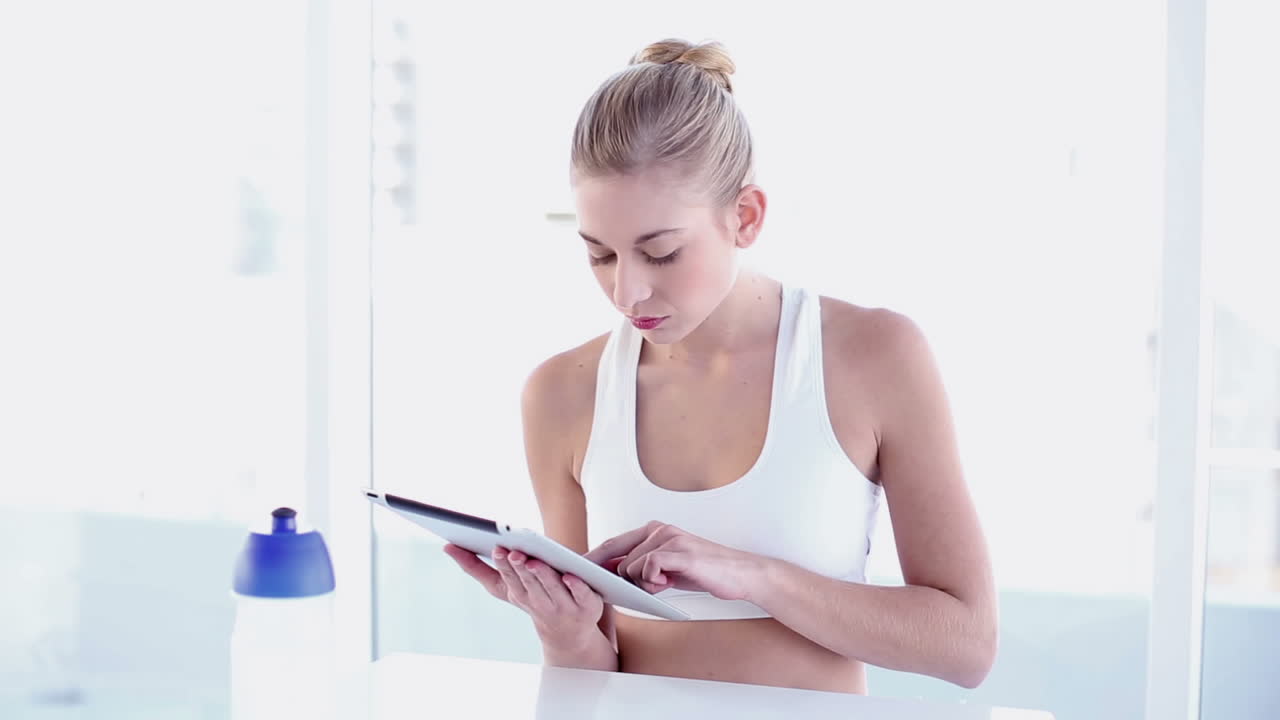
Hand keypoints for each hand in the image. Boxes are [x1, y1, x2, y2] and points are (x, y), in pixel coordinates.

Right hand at [443, 544, 603, 646]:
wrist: (568, 632)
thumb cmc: (533, 598)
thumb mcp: (504, 586)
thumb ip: (476, 567)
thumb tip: (447, 546)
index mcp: (519, 594)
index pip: (509, 578)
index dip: (504, 564)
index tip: (498, 549)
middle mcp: (539, 602)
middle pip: (528, 582)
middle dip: (520, 567)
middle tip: (513, 551)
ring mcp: (563, 606)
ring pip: (551, 588)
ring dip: (542, 575)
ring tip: (535, 560)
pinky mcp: (587, 606)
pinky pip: (581, 594)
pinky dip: (575, 585)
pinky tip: (569, 574)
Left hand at [584, 521, 762, 601]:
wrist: (739, 574)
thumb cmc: (704, 572)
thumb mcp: (668, 570)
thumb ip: (643, 569)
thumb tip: (615, 577)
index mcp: (655, 530)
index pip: (614, 543)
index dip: (594, 557)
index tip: (578, 569)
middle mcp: (659, 530)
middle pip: (617, 555)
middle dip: (617, 576)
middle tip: (624, 585)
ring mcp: (669, 539)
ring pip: (631, 566)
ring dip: (643, 583)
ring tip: (666, 583)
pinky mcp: (678, 552)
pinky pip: (648, 568)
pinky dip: (654, 581)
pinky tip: (669, 583)